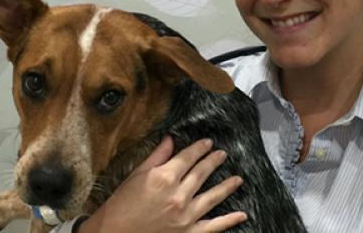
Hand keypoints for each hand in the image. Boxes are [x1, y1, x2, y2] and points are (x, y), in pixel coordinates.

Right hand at [78, 136, 245, 232]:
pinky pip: (214, 226)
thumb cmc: (121, 205)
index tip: (208, 143)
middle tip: (222, 154)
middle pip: (201, 174)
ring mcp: (186, 216)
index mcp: (164, 178)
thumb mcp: (136, 175)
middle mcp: (178, 195)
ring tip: (238, 179)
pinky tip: (242, 215)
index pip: (188, 158)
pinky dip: (229, 220)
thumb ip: (157, 156)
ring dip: (226, 186)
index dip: (199, 148)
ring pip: (212, 196)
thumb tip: (170, 139)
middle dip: (213, 162)